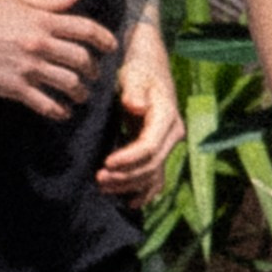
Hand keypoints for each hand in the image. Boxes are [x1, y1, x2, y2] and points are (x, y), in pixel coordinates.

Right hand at [0, 0, 114, 118]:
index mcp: (41, 20)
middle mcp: (38, 43)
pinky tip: (62, 112)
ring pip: (69, 84)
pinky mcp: (14, 87)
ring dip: (80, 92)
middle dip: (93, 70)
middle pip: (81, 59)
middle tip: (93, 76)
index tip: (110, 48)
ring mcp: (27, 67)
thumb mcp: (15, 0)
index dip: (104, 39)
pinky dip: (59, 111)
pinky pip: (46, 104)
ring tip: (80, 95)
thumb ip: (49, 1)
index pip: (85, 29)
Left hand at [96, 43, 185, 201]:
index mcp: (166, 116)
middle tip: (99, 179)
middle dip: (125, 176)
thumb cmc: (138, 70)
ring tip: (103, 187)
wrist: (149, 68)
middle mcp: (172, 134)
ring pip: (153, 174)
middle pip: (151, 165)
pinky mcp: (160, 151)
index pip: (149, 147)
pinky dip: (144, 192)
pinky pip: (156, 178)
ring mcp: (168, 145)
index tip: (106, 164)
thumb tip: (136, 106)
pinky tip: (129, 203)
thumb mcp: (134, 74)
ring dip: (129, 186)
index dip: (128, 159)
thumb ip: (134, 91)